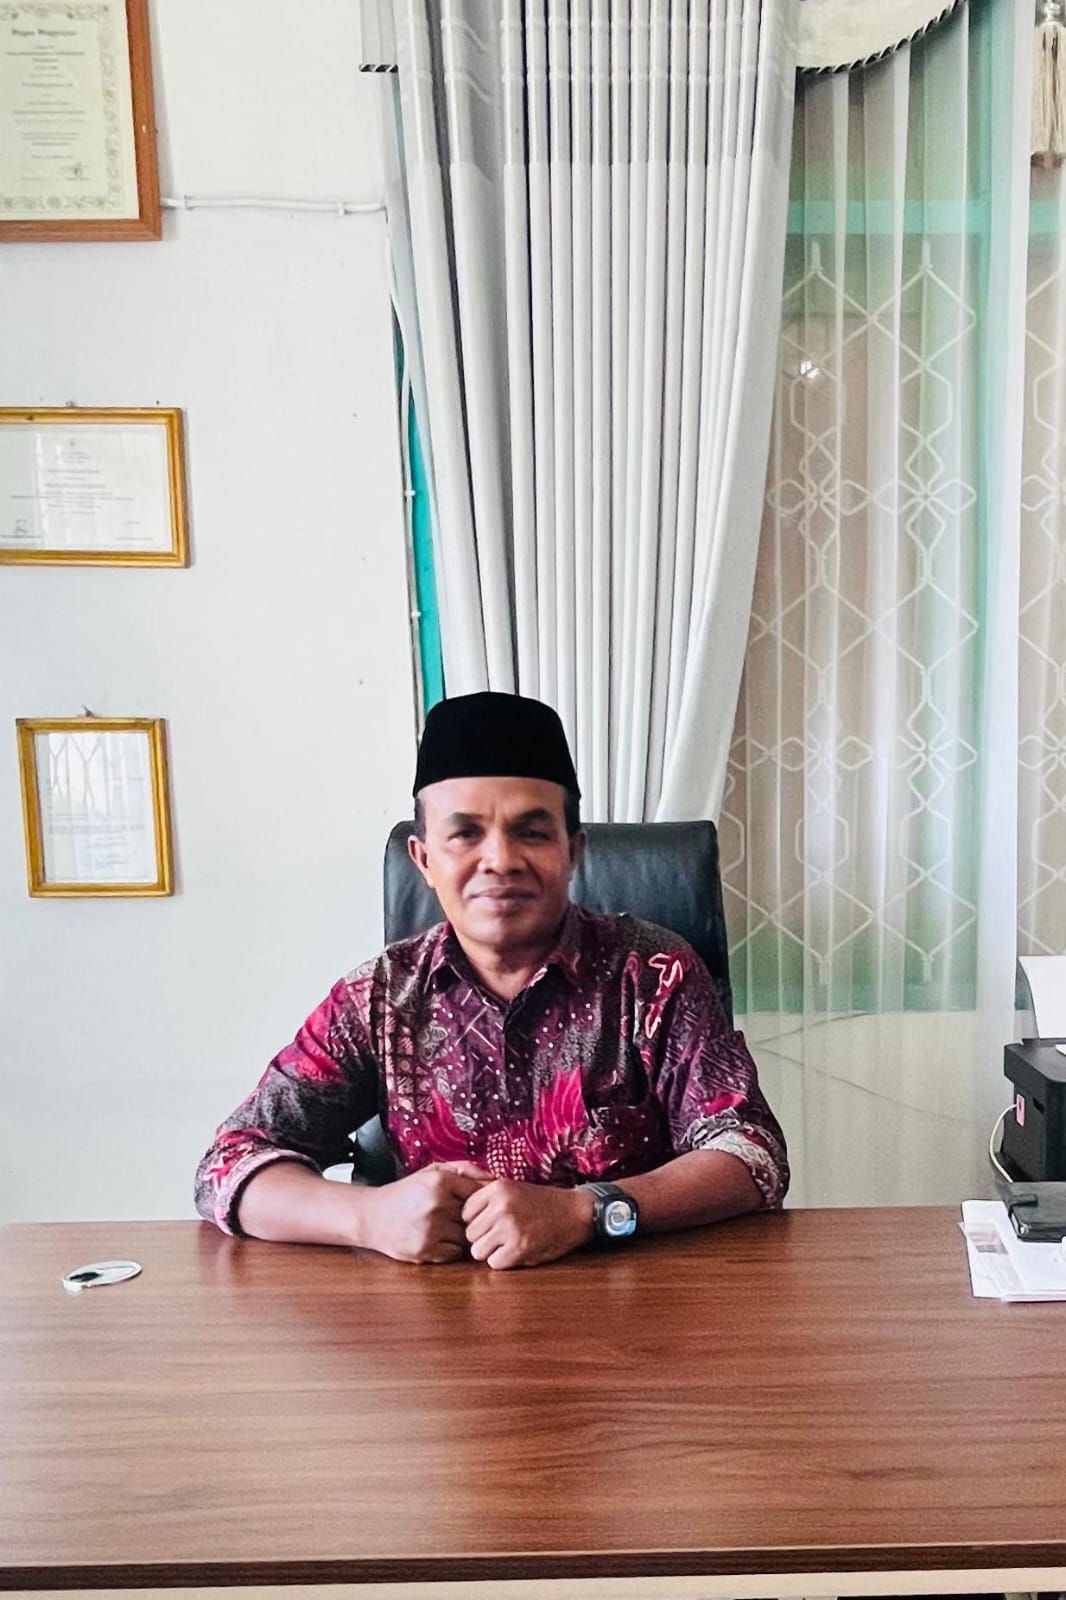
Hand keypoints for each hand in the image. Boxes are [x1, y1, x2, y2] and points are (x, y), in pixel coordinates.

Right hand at [361, 1163, 486, 1263]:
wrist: (371, 1216)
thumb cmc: (406, 1192)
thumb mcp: (431, 1172)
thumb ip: (463, 1169)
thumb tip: (494, 1177)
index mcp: (440, 1181)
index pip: (479, 1192)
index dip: (478, 1199)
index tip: (470, 1202)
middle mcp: (436, 1204)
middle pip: (474, 1216)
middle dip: (468, 1218)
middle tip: (455, 1216)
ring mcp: (430, 1229)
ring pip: (466, 1237)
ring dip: (460, 1234)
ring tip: (444, 1227)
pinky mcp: (424, 1250)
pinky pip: (454, 1253)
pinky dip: (449, 1248)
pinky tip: (435, 1239)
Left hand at [462, 1180, 594, 1269]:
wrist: (575, 1212)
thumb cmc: (542, 1202)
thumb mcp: (513, 1188)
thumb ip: (487, 1198)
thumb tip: (456, 1212)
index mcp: (497, 1188)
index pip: (465, 1212)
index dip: (476, 1221)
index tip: (491, 1222)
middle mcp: (500, 1206)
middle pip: (469, 1234)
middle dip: (483, 1238)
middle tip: (501, 1236)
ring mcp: (509, 1228)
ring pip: (477, 1251)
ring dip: (491, 1251)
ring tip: (508, 1244)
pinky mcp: (519, 1248)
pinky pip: (494, 1263)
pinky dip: (504, 1262)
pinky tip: (518, 1251)